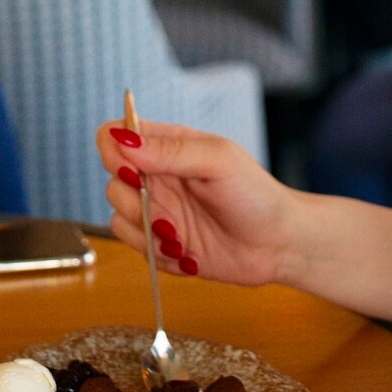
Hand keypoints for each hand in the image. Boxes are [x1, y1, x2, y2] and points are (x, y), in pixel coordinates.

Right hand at [96, 119, 300, 286]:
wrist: (278, 244)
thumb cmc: (256, 194)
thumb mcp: (218, 161)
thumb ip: (171, 151)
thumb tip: (124, 141)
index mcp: (168, 147)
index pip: (115, 136)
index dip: (113, 151)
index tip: (131, 171)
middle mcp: (157, 178)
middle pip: (113, 183)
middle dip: (133, 202)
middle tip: (166, 215)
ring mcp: (158, 212)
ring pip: (119, 219)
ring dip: (146, 232)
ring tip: (181, 238)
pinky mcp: (161, 245)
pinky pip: (137, 250)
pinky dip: (157, 255)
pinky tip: (187, 254)